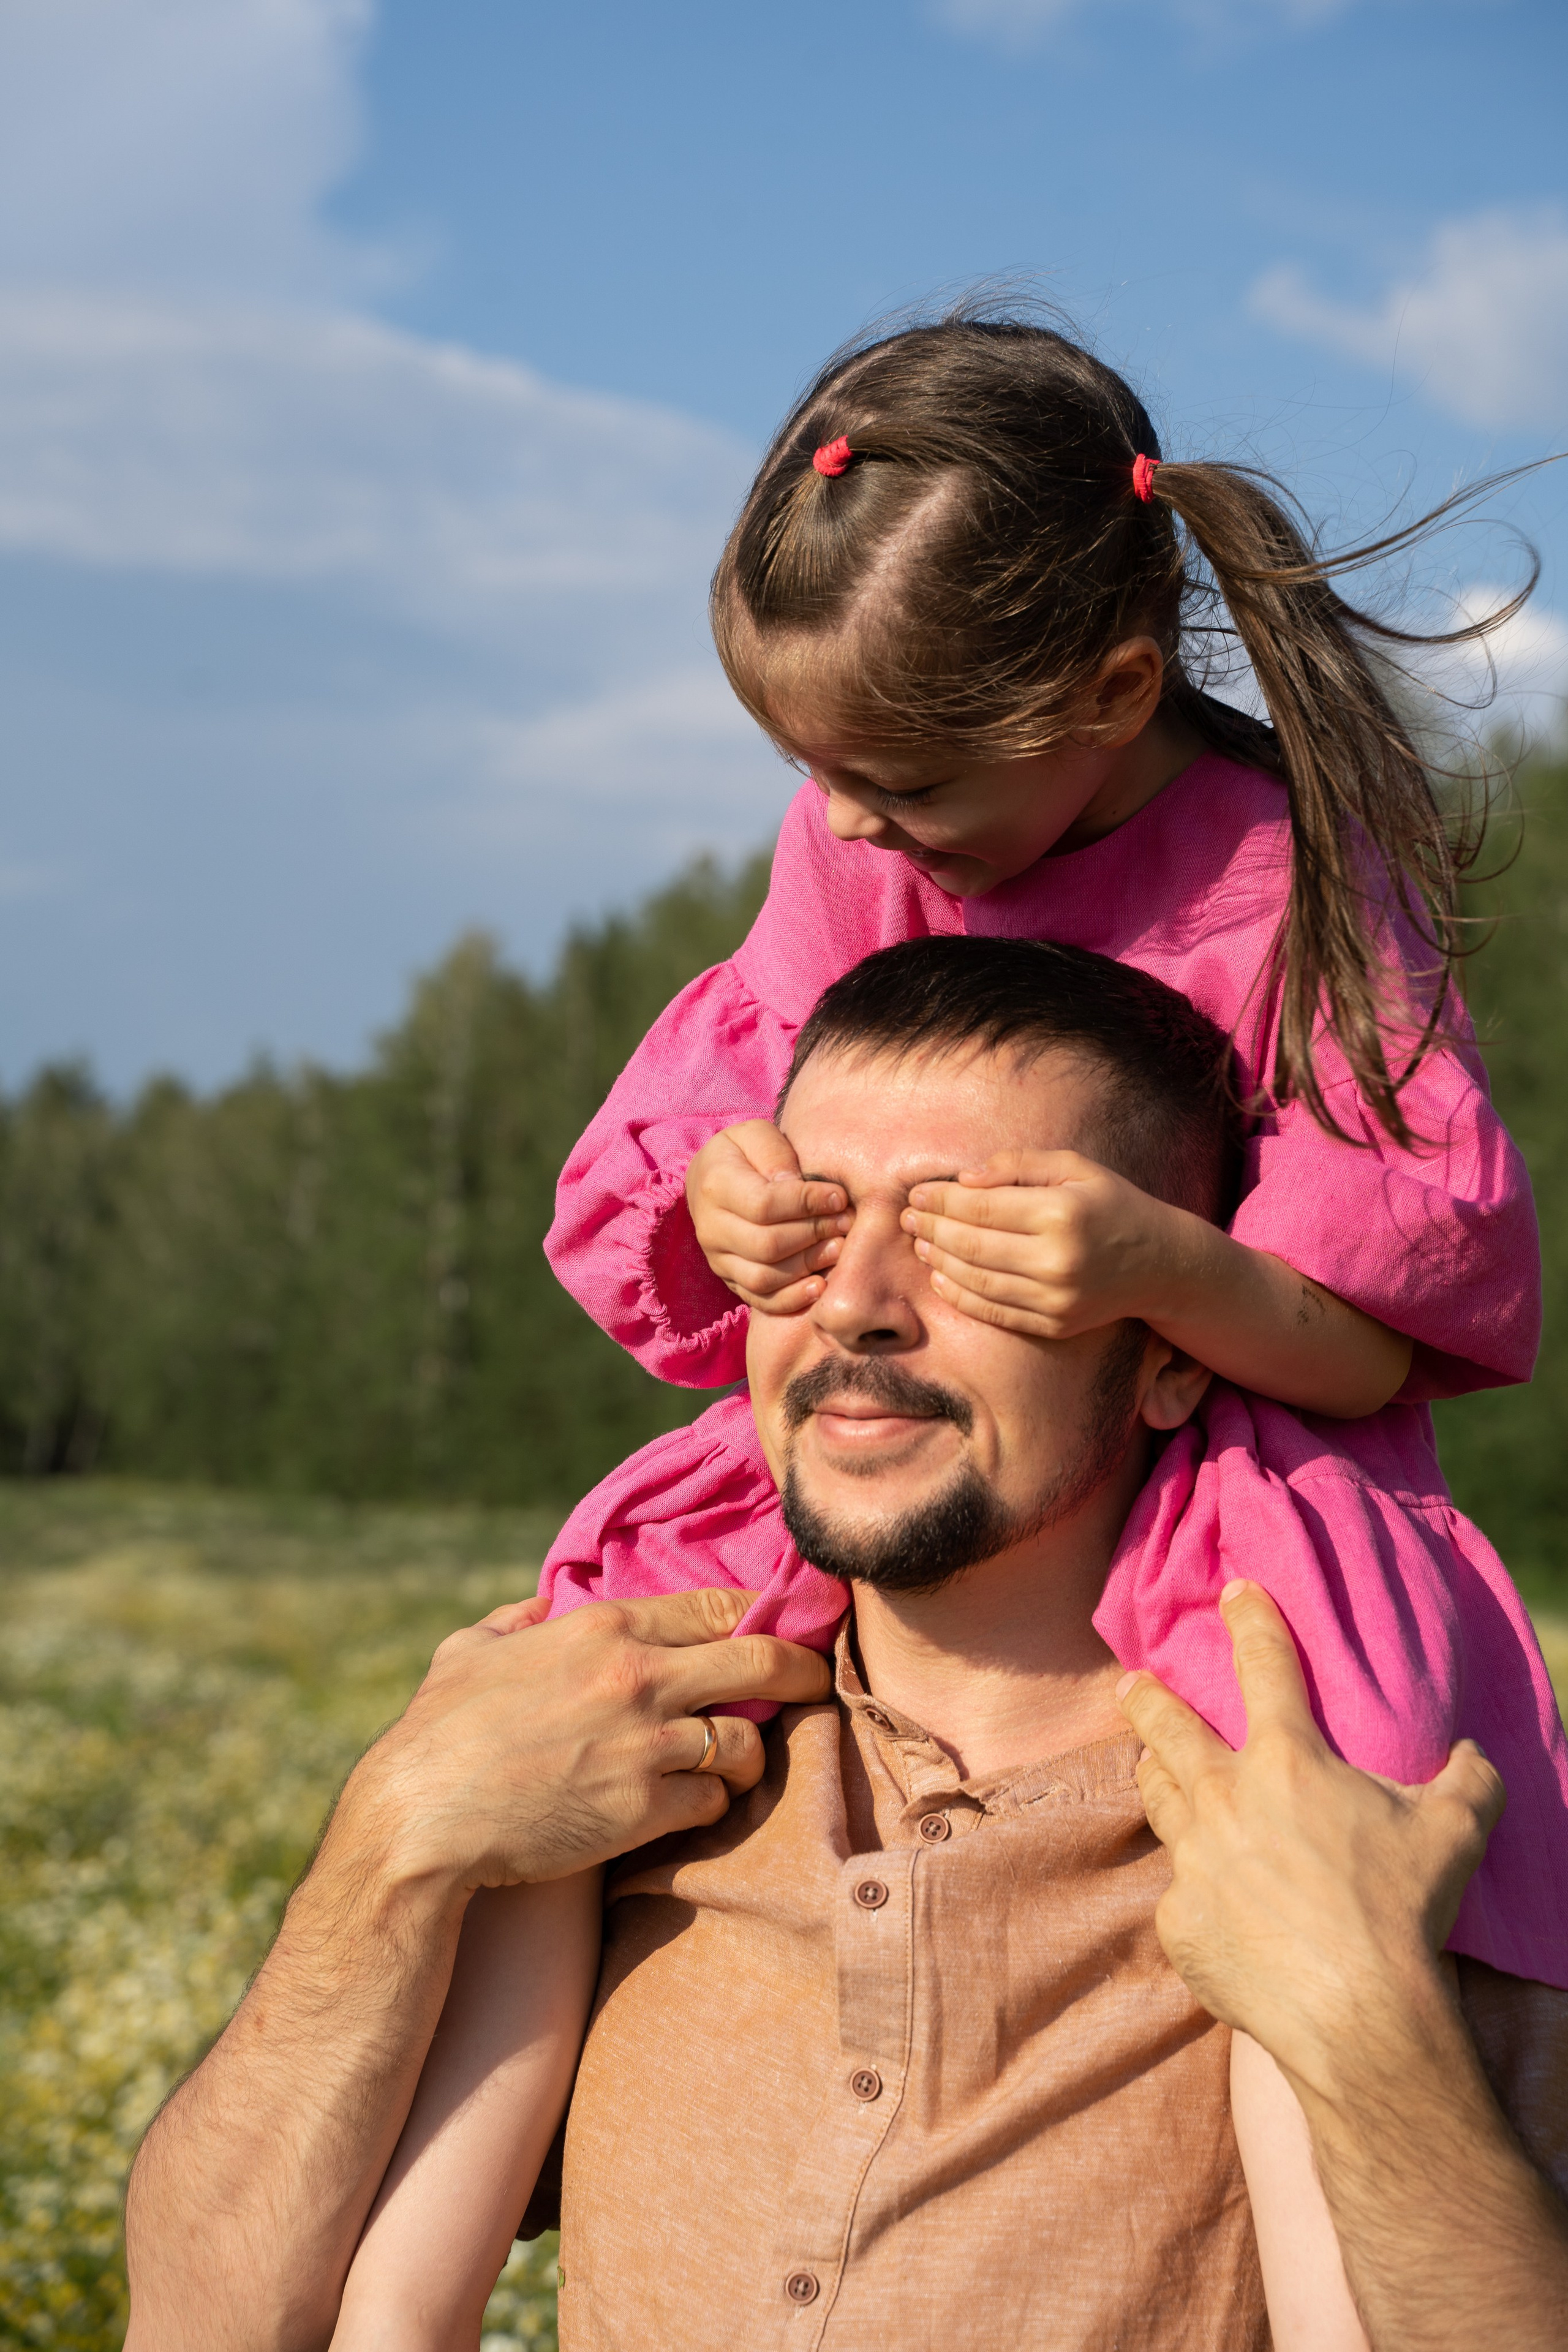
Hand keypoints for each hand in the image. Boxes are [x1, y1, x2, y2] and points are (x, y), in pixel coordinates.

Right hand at [339, 1587, 832, 1898]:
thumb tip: (538, 1605)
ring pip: (745, 1741)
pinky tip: (694, 1806)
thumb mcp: (470, 1651)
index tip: (779, 1627)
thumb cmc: (437, 1732)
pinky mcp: (642, 1811)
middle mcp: (637, 1677)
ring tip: (735, 1764)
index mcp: (603, 1627)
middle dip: (800, 1670)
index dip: (760, 1615)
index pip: (717, 1606)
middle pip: (761, 1659)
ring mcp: (644, 1745)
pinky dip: (710, 1805)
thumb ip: (515, 1621)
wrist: (420, 1820)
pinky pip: (711, 1803)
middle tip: (815, 1682)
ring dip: (747, 1754)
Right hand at [687, 1119, 851, 1312]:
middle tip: (846, 1223)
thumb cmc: (744, 1153)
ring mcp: (718, 1259)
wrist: (711, 1179)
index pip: (764, 1205)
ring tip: (838, 1248)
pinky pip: (760, 1300)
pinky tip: (820, 1287)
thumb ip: (776, 1155)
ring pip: (764, 1278)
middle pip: (767, 1245)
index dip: (807, 1203)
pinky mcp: (731, 1280)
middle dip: (814, 1235)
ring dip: (808, 1266)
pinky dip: (792, 1299)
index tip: (839, 1196)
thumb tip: (798, 1186)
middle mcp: (711, 1228)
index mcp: (715, 1186)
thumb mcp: (756, 1135)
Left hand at [901, 1148, 1191, 1337]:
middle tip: (907, 1218)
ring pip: (976, 1281)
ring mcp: (1055, 1299)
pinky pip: (993, 1311)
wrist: (1162, 1264)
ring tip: (920, 1243)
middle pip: (971, 1245)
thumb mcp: (1075, 1167)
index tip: (916, 1194)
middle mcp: (1057, 1261)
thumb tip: (963, 1181)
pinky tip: (941, 1276)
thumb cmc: (1113, 1205)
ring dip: (939, 1261)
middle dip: (931, 1229)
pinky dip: (960, 1295)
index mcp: (1062, 1213)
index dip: (940, 1201)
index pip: (981, 1208)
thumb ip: (1017, 1167)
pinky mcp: (1054, 1325)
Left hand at [1116, 1581, 1504, 2097]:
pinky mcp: (1178, 1920)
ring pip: (1159, 1800)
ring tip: (1153, 1768)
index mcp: (1288, 1761)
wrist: (1358, 2014)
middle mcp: (1225, 1797)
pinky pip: (1180, 1893)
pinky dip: (1195, 1888)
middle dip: (1147, 1698)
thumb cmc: (1404, 1912)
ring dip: (1157, 1778)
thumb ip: (1467, 1779)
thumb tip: (1471, 1754)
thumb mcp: (1455, 1830)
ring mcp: (1193, 1860)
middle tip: (1133, 1684)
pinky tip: (1213, 1901)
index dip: (1250, 1621)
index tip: (1233, 1593)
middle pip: (1166, 1727)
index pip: (1264, 1666)